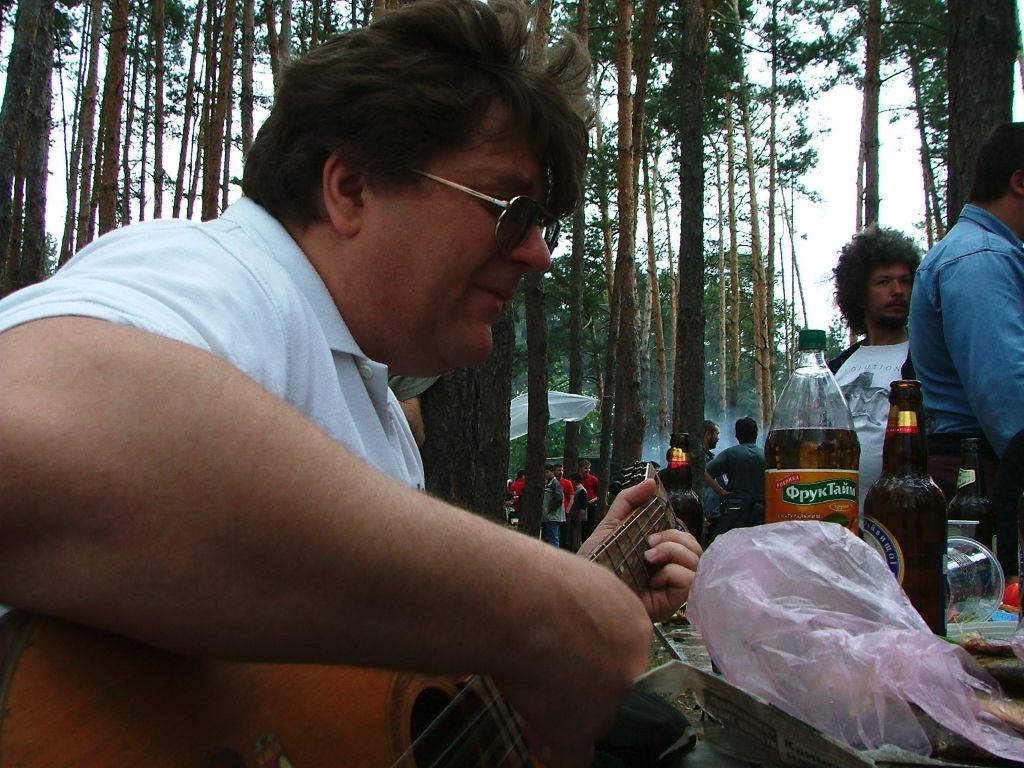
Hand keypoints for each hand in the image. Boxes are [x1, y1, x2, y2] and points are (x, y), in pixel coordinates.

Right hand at [495, 555, 652, 766]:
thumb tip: (559, 620)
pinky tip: (534, 734)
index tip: (563, 651)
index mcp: (634, 624)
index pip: (618, 650)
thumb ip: (579, 608)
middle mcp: (631, 666)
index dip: (587, 654)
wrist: (524, 604)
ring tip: (525, 696)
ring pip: (589, 719)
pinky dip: (550, 747)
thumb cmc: (535, 582)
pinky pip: (571, 756)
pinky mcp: (581, 730)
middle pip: (608, 685)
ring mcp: (608, 702)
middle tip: (544, 676)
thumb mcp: (572, 582)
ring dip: (560, 713)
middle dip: (579, 685)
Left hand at [578, 478, 701, 621]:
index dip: (674, 528)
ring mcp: (672, 586)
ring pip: (696, 560)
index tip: (653, 528)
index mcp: (659, 552)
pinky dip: (673, 573)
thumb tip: (651, 481)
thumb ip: (629, 502)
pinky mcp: (673, 602)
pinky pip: (689, 580)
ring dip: (673, 552)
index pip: (683, 535)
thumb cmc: (596, 563)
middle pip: (694, 546)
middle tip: (649, 543)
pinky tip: (653, 580)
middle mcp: (669, 568)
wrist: (585, 591)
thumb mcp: (611, 526)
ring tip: (649, 558)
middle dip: (674, 538)